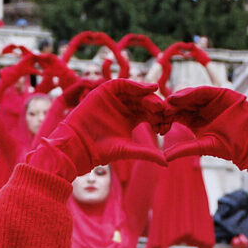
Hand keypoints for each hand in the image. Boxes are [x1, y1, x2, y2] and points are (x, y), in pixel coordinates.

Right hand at [32, 78, 167, 181]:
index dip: (159, 116)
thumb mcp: (129, 150)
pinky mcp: (104, 91)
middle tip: (163, 109)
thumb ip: (147, 153)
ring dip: (146, 93)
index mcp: (132, 119)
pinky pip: (121, 84)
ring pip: (135, 91)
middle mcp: (124, 107)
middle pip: (144, 101)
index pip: (150, 113)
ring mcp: (114, 99)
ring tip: (156, 96)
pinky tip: (146, 89)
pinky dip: (134, 84)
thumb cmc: (102, 150)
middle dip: (154, 104)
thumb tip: (167, 162)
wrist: (79, 145)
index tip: (167, 122)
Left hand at [165, 85, 247, 168]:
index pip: (177, 115)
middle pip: (181, 104)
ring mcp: (211, 100)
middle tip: (158, 111)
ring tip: (168, 103)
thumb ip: (184, 149)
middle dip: (170, 107)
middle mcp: (201, 109)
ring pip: (190, 96)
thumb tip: (164, 158)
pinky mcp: (221, 93)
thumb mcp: (203, 146)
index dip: (166, 118)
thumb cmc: (230, 147)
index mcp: (194, 121)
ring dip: (178, 98)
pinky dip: (191, 93)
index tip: (156, 124)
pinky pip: (203, 91)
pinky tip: (179, 97)